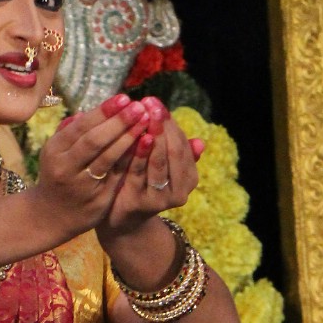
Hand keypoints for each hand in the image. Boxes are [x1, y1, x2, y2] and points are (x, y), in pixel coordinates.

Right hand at [31, 96, 150, 244]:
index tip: (124, 98)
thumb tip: (90, 110)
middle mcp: (66, 168)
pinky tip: (144, 144)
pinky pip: (117, 174)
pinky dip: (130, 157)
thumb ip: (71, 131)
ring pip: (108, 158)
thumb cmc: (59, 174)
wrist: (52, 216)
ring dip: (128, 138)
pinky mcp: (98, 200)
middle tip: (139, 106)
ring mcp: (82, 186)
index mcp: (55, 151)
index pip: (82, 126)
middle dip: (118, 122)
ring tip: (145, 121)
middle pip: (94, 141)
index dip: (104, 111)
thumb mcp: (56, 152)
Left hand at [96, 98, 205, 239]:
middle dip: (162, 125)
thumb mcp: (162, 167)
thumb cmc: (142, 184)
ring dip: (153, 136)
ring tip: (145, 115)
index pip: (182, 144)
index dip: (170, 122)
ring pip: (159, 162)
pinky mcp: (140, 204)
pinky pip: (139, 173)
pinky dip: (138, 154)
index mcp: (188, 178)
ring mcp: (160, 200)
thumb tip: (201, 142)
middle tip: (150, 103)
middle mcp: (180, 192)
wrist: (121, 219)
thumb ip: (177, 152)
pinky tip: (137, 137)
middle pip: (174, 152)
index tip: (156, 102)